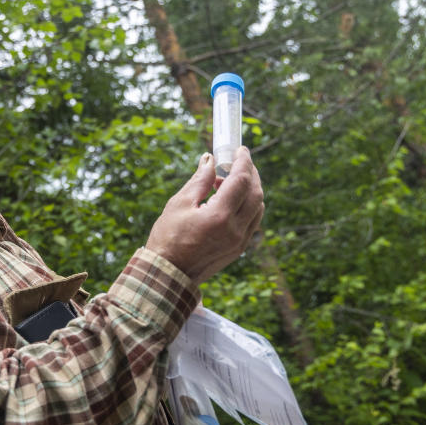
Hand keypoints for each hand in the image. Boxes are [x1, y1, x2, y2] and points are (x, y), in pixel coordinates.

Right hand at [145, 147, 263, 285]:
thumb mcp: (179, 204)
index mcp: (219, 216)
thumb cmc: (167, 238)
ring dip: (251, 190)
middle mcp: (235, 229)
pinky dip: (248, 206)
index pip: (241, 180)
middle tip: (239, 162)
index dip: (243, 161)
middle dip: (251, 174)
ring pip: (258, 208)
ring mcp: (240, 241)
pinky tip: (231, 201)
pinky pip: (253, 221)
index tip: (240, 149)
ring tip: (230, 181)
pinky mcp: (238, 249)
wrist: (168, 274)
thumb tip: (210, 159)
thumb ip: (199, 180)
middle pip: (256, 193)